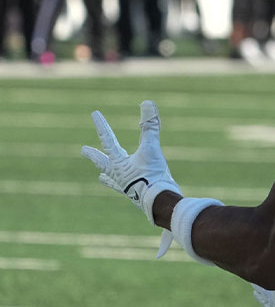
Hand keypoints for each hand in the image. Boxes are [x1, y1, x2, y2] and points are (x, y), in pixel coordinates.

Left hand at [81, 100, 180, 223]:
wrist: (159, 203)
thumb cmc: (153, 176)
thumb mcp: (151, 149)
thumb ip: (150, 127)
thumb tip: (148, 103)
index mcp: (119, 163)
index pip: (108, 140)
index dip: (101, 125)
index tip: (94, 114)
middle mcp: (118, 175)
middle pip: (103, 162)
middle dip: (94, 155)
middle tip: (83, 150)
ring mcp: (126, 187)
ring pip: (113, 179)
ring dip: (107, 175)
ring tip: (101, 177)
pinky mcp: (136, 197)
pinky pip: (128, 191)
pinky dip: (126, 189)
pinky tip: (124, 191)